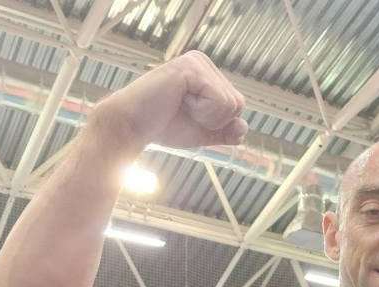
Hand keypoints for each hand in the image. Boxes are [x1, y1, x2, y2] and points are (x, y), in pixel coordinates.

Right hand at [91, 51, 246, 150]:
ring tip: (180, 105)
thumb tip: (244, 128)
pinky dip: (203, 112)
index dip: (217, 122)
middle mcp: (204, 62)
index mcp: (208, 74)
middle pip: (238, 103)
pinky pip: (220, 101)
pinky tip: (179, 101)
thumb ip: (224, 131)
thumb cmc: (163, 126)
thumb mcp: (202, 132)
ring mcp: (198, 62)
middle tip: (183, 111)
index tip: (188, 115)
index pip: (237, 105)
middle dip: (214, 120)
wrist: (134, 126)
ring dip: (207, 117)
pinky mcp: (191, 67)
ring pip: (232, 104)